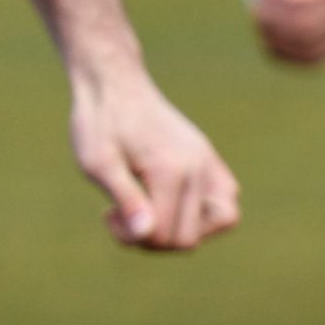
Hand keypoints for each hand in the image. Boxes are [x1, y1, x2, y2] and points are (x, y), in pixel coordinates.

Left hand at [67, 67, 240, 250]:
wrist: (113, 84)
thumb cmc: (98, 124)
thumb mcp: (97, 164)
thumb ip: (125, 199)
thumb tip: (146, 234)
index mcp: (170, 172)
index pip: (165, 236)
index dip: (133, 239)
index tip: (107, 215)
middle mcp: (198, 168)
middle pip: (190, 238)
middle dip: (153, 239)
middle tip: (122, 214)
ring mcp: (208, 161)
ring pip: (223, 221)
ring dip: (182, 228)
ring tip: (150, 211)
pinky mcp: (208, 157)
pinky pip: (227, 198)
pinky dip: (203, 211)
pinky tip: (168, 200)